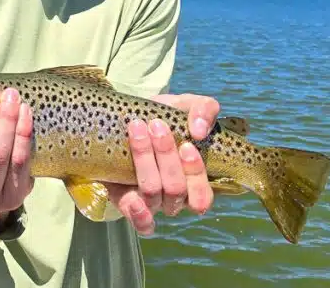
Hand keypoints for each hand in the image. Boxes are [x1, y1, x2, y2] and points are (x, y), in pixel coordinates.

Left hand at [105, 93, 219, 234]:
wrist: (129, 117)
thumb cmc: (165, 115)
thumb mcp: (186, 106)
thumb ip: (204, 110)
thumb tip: (200, 130)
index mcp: (193, 181)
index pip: (202, 196)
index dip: (196, 173)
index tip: (187, 144)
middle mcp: (174, 197)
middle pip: (175, 190)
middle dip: (166, 157)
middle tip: (157, 126)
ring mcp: (150, 202)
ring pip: (152, 194)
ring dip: (146, 162)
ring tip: (138, 130)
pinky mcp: (126, 201)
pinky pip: (138, 222)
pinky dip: (138, 214)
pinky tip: (133, 199)